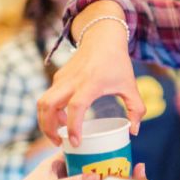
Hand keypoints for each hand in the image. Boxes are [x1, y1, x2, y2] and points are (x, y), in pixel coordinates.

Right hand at [37, 1, 143, 146]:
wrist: (102, 37)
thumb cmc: (118, 62)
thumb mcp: (130, 86)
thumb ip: (136, 109)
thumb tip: (133, 132)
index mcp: (91, 83)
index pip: (76, 107)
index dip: (73, 127)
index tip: (75, 142)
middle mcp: (72, 81)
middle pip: (48, 105)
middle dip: (48, 128)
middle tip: (58, 142)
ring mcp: (62, 78)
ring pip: (42, 102)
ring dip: (46, 120)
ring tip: (60, 133)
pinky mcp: (58, 77)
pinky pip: (47, 97)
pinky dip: (50, 111)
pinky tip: (64, 118)